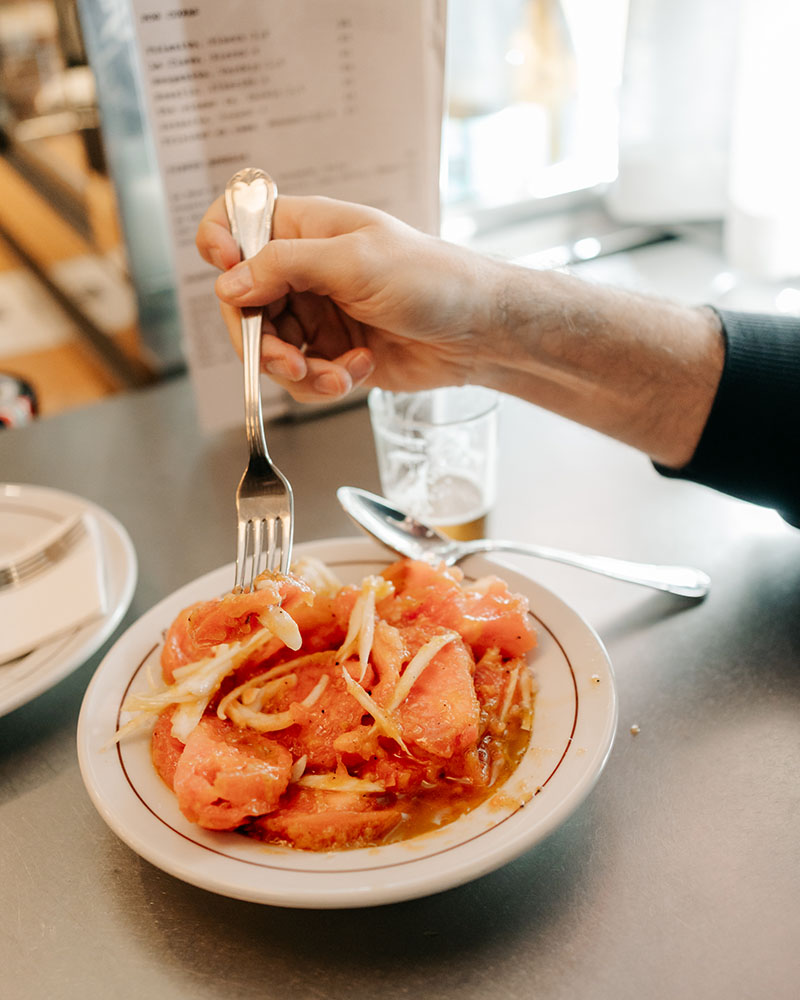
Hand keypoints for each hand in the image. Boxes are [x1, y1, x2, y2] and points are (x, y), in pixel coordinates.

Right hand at [196, 195, 501, 402]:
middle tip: (289, 361)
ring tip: (336, 375)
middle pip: (242, 304)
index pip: (236, 221)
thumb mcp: (355, 263)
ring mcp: (315, 313)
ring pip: (268, 349)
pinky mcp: (330, 352)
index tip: (230, 283)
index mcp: (304, 228)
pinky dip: (322, 383)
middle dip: (262, 341)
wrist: (478, 333)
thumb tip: (227, 284)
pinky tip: (358, 372)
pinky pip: (300, 376)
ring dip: (297, 371)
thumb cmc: (433, 280)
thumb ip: (285, 267)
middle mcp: (302, 269)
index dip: (219, 248)